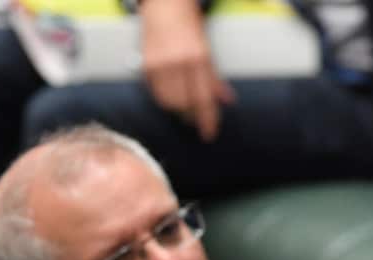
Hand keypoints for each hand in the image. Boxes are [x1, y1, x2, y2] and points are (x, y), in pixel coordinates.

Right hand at [139, 0, 235, 140]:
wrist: (165, 6)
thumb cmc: (188, 26)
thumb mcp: (207, 50)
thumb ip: (215, 77)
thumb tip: (226, 100)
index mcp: (199, 59)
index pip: (205, 99)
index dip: (208, 120)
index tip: (210, 134)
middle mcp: (179, 63)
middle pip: (186, 105)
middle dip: (192, 116)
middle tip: (197, 119)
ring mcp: (160, 64)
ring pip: (169, 103)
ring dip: (178, 110)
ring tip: (185, 108)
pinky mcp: (146, 65)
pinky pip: (156, 93)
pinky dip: (164, 99)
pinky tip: (171, 96)